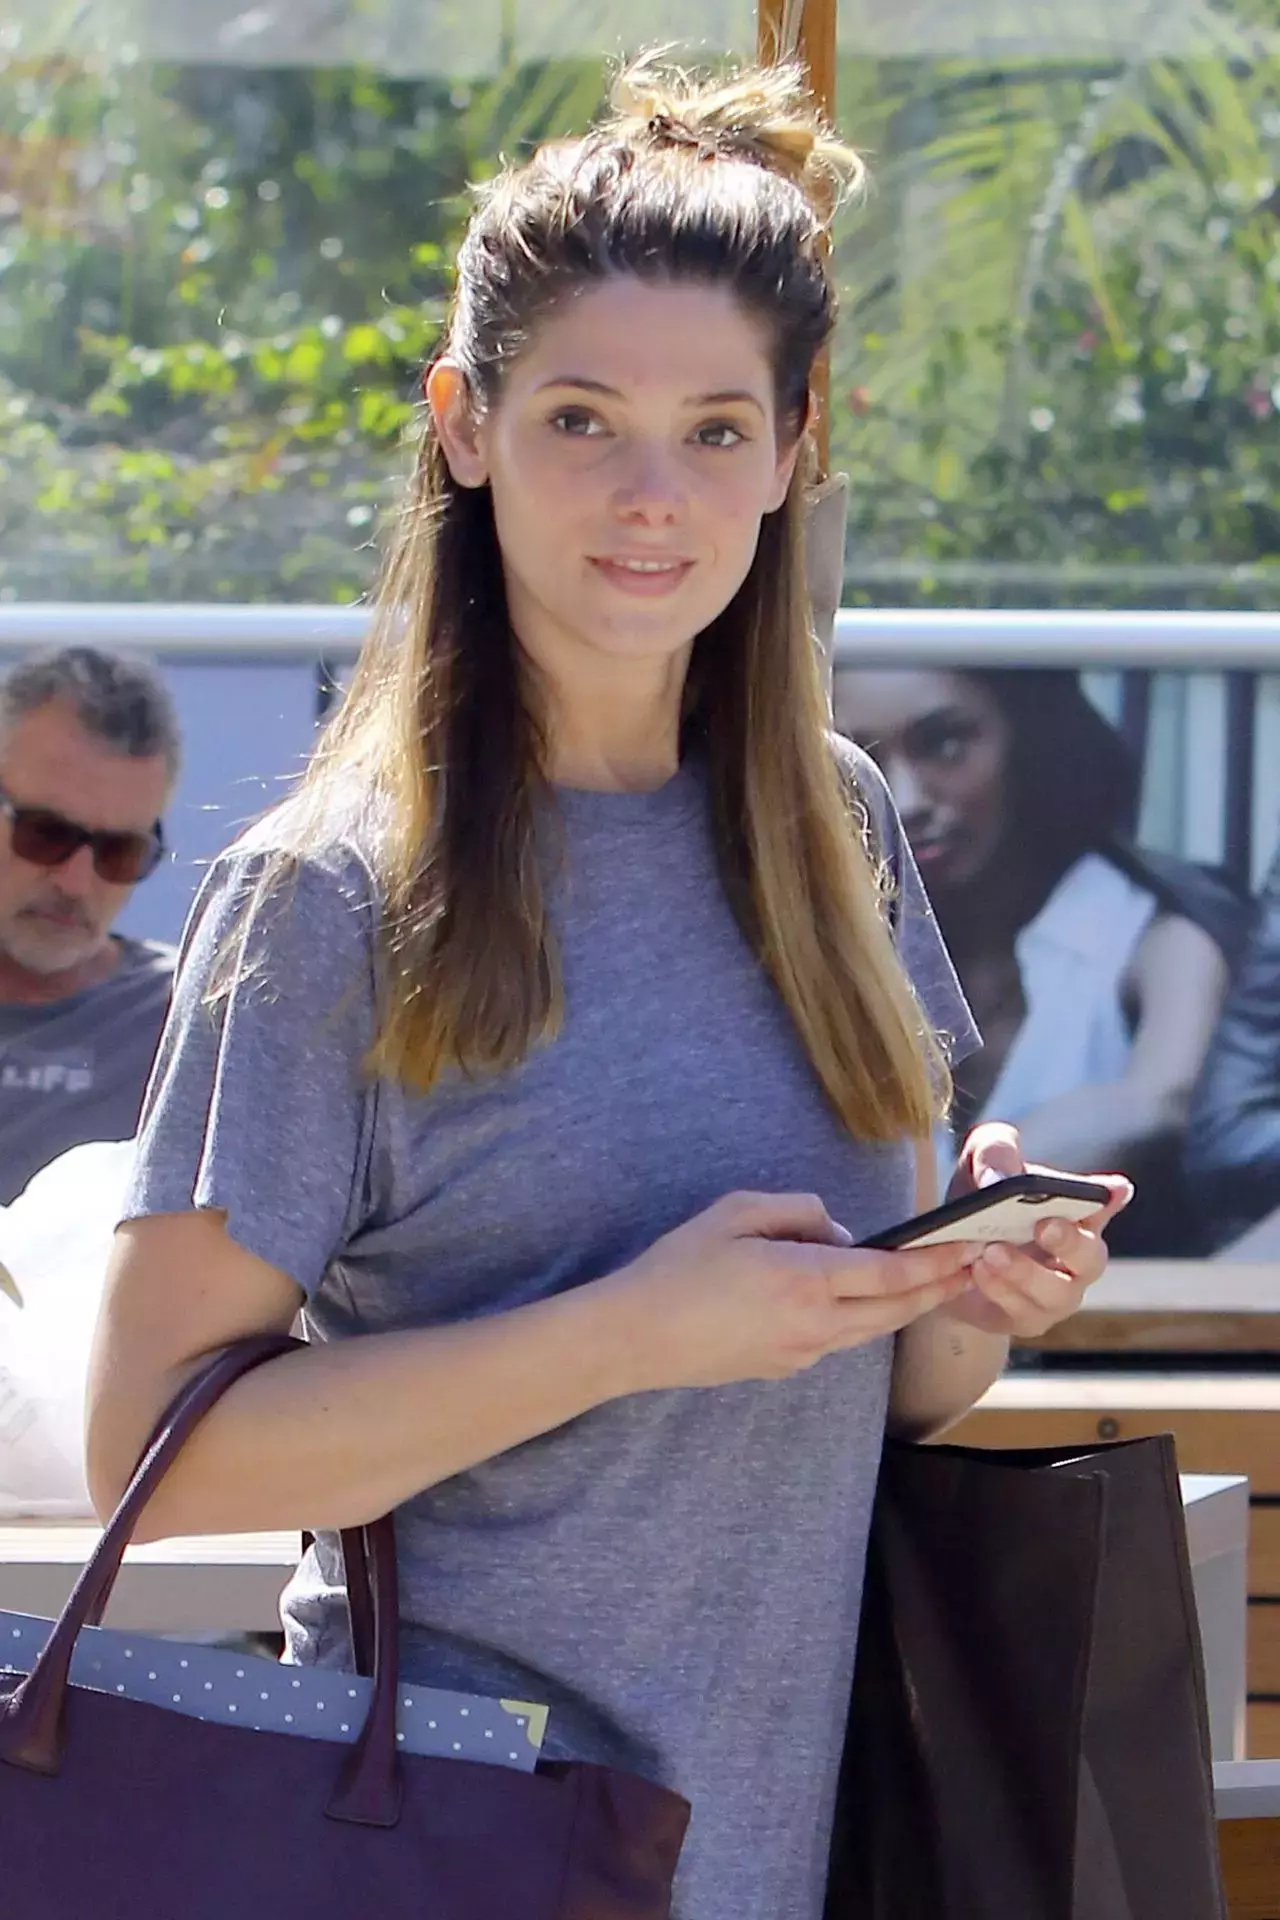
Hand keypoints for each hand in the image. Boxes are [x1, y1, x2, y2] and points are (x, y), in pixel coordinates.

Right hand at [608, 1190, 976, 1390]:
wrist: (637, 1337)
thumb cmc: (679, 1267)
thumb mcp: (737, 1212)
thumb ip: (800, 1212)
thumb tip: (839, 1233)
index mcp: (807, 1280)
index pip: (892, 1273)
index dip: (938, 1261)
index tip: (970, 1246)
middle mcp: (816, 1324)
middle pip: (896, 1309)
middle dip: (940, 1287)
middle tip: (975, 1266)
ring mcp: (803, 1352)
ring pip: (871, 1330)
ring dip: (906, 1307)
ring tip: (934, 1284)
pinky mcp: (785, 1368)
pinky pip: (837, 1339)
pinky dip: (862, 1319)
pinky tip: (861, 1300)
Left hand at [939, 1122, 1133, 1337]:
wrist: (942, 1254)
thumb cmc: (976, 1199)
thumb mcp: (979, 1163)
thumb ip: (995, 1152)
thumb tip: (999, 1179)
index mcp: (1075, 1212)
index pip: (1104, 1203)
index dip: (1108, 1198)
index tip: (1110, 1191)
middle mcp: (1076, 1257)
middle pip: (1091, 1257)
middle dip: (1071, 1242)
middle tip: (1044, 1226)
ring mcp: (1056, 1294)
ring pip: (1058, 1293)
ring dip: (1026, 1273)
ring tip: (991, 1251)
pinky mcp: (1026, 1319)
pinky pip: (1021, 1312)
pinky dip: (1000, 1291)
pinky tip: (977, 1271)